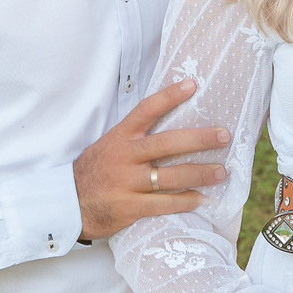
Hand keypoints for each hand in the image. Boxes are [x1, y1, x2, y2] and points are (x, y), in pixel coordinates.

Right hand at [73, 79, 229, 239]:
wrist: (69, 203)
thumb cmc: (96, 171)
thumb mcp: (109, 145)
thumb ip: (135, 136)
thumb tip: (171, 121)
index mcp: (120, 137)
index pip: (146, 110)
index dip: (169, 96)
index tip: (192, 85)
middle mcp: (125, 157)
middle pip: (167, 144)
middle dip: (199, 139)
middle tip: (223, 136)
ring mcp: (128, 182)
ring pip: (171, 177)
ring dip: (200, 174)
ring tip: (221, 172)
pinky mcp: (130, 206)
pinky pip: (164, 204)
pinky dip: (186, 202)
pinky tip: (202, 199)